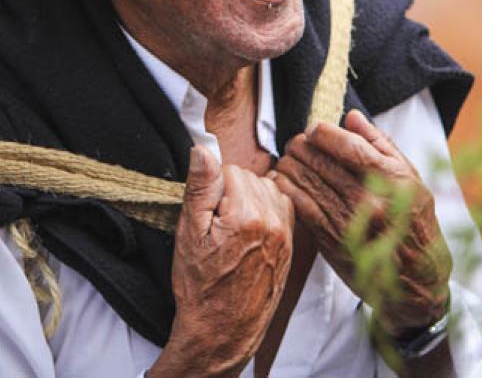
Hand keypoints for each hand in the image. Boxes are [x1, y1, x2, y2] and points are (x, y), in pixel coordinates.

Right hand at [150, 146, 293, 377]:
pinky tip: (249, 228)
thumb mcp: (189, 233)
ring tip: (231, 227)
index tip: (205, 211)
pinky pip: (281, 205)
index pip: (230, 169)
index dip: (212, 187)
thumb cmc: (202, 286)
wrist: (224, 331)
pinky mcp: (291, 243)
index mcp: (247, 214)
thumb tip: (202, 149)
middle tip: (215, 223)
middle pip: (250, 177)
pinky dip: (266, 208)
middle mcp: (273, 220)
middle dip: (230, 191)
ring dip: (249, 198)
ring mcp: (286, 232)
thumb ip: (200, 187)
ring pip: (266, 188)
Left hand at [273, 109, 451, 337]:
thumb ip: (380, 143)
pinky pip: (300, 205)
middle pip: (320, 160)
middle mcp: (369, 199)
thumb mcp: (410, 177)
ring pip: (305, 180)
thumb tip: (351, 116)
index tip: (315, 130)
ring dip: (290, 163)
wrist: (416, 279)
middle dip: (301, 145)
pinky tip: (281, 177)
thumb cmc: (415, 221)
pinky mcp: (331, 240)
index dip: (322, 132)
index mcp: (391, 179)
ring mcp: (348, 221)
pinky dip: (285, 187)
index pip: (346, 145)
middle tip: (297, 142)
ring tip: (288, 157)